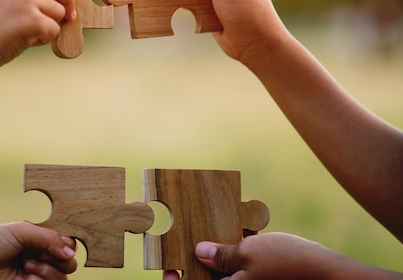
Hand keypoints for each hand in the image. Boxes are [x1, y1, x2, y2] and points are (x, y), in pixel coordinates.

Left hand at [0, 222, 77, 279]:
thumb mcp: (20, 230)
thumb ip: (48, 237)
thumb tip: (70, 252)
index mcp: (40, 240)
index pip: (68, 244)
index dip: (66, 246)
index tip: (49, 246)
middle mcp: (41, 258)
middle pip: (69, 264)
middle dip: (56, 261)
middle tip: (36, 256)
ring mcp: (36, 275)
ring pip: (60, 279)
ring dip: (46, 273)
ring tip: (25, 268)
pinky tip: (19, 278)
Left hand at [163, 232, 398, 279]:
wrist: (333, 276)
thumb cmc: (289, 265)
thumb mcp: (249, 253)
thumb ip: (221, 254)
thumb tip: (199, 252)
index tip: (167, 271)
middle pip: (210, 277)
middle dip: (200, 257)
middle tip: (189, 237)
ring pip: (229, 269)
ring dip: (222, 249)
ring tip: (216, 226)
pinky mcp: (269, 277)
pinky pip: (247, 265)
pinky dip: (242, 249)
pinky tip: (245, 228)